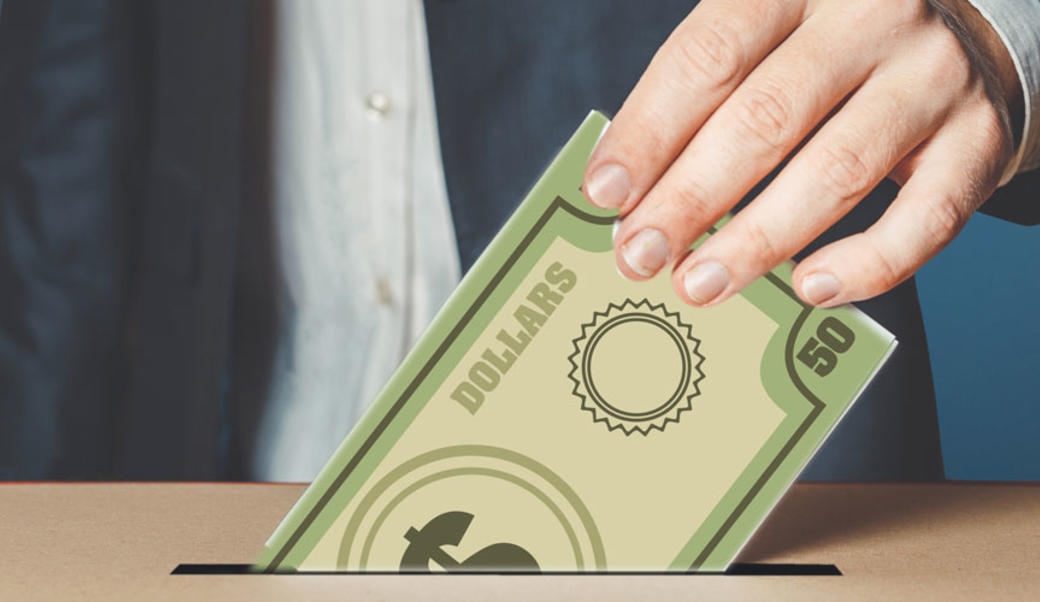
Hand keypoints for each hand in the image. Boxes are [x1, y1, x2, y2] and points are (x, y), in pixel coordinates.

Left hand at [583, 0, 1022, 307]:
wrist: (968, 32)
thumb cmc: (834, 44)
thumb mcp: (768, 37)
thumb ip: (705, 96)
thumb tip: (626, 189)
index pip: (708, 55)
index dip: (649, 131)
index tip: (605, 195)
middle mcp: (869, 18)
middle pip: (764, 118)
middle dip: (690, 198)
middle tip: (640, 256)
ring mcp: (931, 78)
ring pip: (837, 169)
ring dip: (757, 240)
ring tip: (699, 285)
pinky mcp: (979, 140)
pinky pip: (926, 216)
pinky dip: (867, 263)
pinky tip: (811, 289)